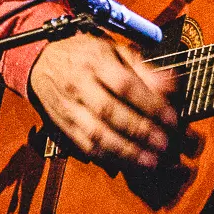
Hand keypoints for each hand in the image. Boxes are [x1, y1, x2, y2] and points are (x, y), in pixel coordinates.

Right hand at [27, 31, 177, 170]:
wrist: (41, 62)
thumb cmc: (85, 55)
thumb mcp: (114, 50)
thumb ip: (143, 68)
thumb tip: (170, 85)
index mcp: (95, 61)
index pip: (125, 85)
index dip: (150, 104)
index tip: (171, 119)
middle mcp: (79, 84)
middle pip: (110, 111)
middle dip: (140, 131)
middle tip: (164, 145)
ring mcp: (69, 107)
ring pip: (96, 134)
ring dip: (126, 151)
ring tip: (150, 161)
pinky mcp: (63, 126)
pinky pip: (85, 146)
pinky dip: (108, 157)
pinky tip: (128, 163)